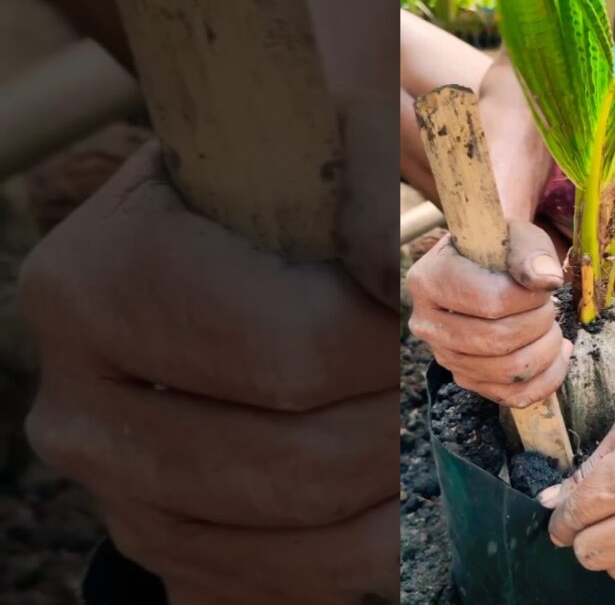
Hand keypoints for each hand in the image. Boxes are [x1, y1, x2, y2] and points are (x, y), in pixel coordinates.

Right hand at [19, 127, 398, 603]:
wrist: (194, 257)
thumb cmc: (262, 189)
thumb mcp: (304, 134)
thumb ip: (378, 163)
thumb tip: (454, 261)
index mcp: (98, 284)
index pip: (295, 347)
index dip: (396, 335)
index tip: (436, 305)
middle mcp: (81, 405)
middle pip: (301, 458)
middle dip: (404, 419)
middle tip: (445, 371)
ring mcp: (118, 494)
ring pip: (308, 533)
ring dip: (401, 484)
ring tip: (428, 418)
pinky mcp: (169, 550)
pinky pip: (299, 582)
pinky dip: (376, 543)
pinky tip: (401, 484)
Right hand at [404, 220, 571, 407]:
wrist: (485, 265)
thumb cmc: (500, 247)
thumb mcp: (516, 234)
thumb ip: (532, 251)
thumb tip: (547, 281)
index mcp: (429, 280)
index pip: (491, 301)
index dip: (531, 298)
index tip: (543, 286)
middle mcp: (427, 323)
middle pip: (498, 341)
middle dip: (540, 324)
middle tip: (549, 306)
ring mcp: (445, 356)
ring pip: (508, 372)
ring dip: (547, 350)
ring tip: (552, 327)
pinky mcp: (466, 378)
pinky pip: (512, 396)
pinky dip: (547, 379)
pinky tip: (558, 354)